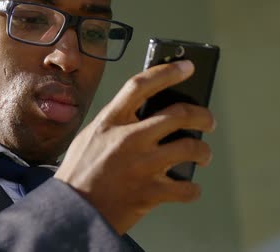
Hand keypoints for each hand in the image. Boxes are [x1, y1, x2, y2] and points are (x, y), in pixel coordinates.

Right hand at [54, 60, 215, 234]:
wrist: (72, 212)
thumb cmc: (79, 174)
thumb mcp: (91, 137)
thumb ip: (116, 124)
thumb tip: (148, 115)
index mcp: (111, 122)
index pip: (141, 85)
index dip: (167, 71)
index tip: (187, 67)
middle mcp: (129, 138)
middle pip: (179, 113)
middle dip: (202, 115)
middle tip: (208, 120)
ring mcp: (142, 165)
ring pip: (191, 147)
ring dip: (203, 151)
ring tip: (203, 155)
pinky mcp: (150, 192)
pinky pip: (187, 188)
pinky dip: (192, 188)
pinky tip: (189, 187)